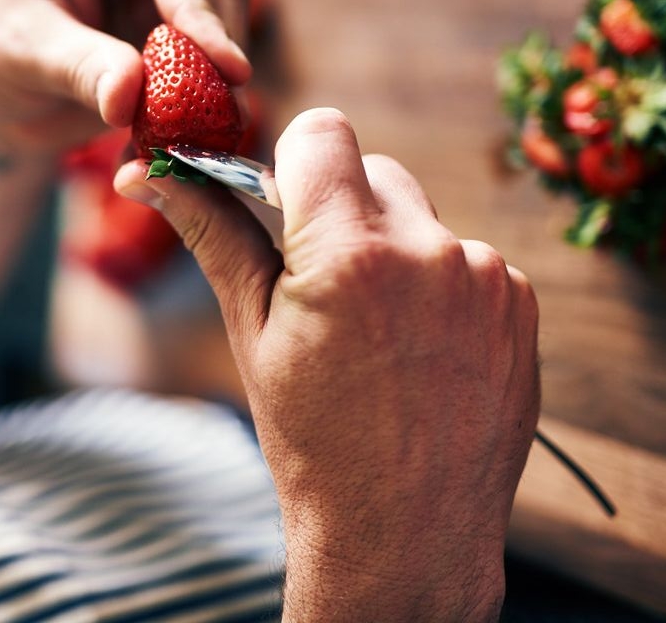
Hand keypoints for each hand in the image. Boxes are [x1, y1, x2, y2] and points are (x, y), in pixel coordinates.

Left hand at [0, 0, 251, 155]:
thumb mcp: (20, 53)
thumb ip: (79, 68)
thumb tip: (131, 95)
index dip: (201, 13)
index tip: (230, 70)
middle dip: (220, 49)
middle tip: (222, 121)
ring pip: (231, 19)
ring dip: (220, 82)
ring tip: (199, 140)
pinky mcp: (185, 21)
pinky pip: (217, 60)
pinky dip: (208, 102)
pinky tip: (188, 142)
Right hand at [116, 108, 539, 621]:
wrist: (404, 534)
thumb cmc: (314, 441)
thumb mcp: (251, 334)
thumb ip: (212, 236)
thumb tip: (146, 176)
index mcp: (348, 253)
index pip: (323, 131)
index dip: (295, 160)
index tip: (285, 204)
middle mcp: (428, 251)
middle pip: (374, 170)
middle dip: (342, 210)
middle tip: (324, 283)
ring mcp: (485, 277)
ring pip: (422, 218)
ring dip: (395, 250)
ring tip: (377, 332)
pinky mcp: (519, 303)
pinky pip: (468, 259)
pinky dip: (442, 286)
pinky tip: (422, 350)